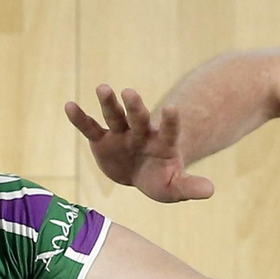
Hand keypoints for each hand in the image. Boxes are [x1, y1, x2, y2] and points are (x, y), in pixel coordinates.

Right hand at [65, 86, 214, 202]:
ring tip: (103, 88)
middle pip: (139, 117)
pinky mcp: (102, 140)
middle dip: (135, 107)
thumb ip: (189, 186)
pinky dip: (80, 118)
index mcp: (163, 143)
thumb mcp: (174, 187)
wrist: (140, 174)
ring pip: (115, 115)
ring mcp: (121, 134)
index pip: (169, 130)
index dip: (171, 121)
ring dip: (109, 103)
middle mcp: (142, 133)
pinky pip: (90, 127)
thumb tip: (210, 191)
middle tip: (130, 92)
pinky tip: (69, 105)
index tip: (173, 108)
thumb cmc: (160, 179)